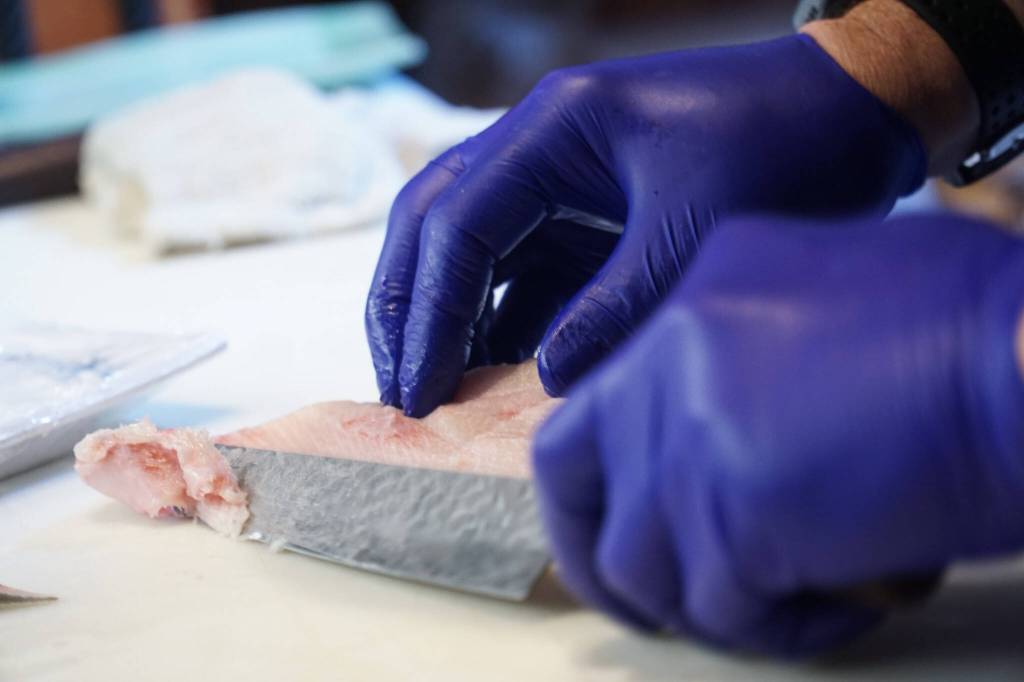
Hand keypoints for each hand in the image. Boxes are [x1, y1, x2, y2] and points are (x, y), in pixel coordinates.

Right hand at [365, 34, 925, 415]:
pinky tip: (500, 375)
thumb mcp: (693, 235)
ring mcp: (561, 176)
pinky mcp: (589, 211)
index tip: (419, 392)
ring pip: (472, 248)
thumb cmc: (785, 149)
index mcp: (553, 127)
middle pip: (434, 223)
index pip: (456, 222)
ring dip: (449, 319)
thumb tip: (545, 383)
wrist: (853, 111)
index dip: (428, 312)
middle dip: (407, 308)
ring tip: (437, 395)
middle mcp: (540, 144)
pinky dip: (505, 320)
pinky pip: (526, 268)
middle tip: (400, 392)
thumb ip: (612, 311)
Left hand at [532, 213, 1023, 655]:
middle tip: (640, 595)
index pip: (604, 397)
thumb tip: (747, 414)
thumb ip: (764, 339)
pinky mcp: (729, 519)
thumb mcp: (843, 280)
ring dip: (703, 604)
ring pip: (636, 563)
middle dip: (591, 546)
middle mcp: (669, 359)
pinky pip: (722, 611)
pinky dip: (777, 629)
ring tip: (779, 605)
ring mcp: (687, 439)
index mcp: (695, 299)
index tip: (641, 516)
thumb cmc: (976, 321)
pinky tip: (839, 608)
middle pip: (568, 471)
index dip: (616, 470)